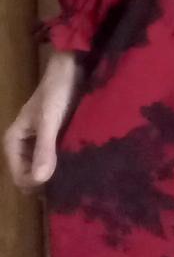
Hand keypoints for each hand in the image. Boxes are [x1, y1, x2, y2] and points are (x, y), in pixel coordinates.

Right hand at [4, 51, 83, 192]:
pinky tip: (77, 170)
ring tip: (74, 180)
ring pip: (41, 170)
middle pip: (29, 176)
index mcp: (13, 141)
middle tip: (69, 187)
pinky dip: (61, 167)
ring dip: (54, 177)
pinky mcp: (52, 140)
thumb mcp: (50, 121)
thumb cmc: (57, 93)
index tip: (58, 185)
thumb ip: (44, 148)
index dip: (35, 184)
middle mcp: (22, 145)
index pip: (19, 177)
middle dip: (44, 183)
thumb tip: (39, 180)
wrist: (71, 69)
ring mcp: (37, 143)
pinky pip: (53, 160)